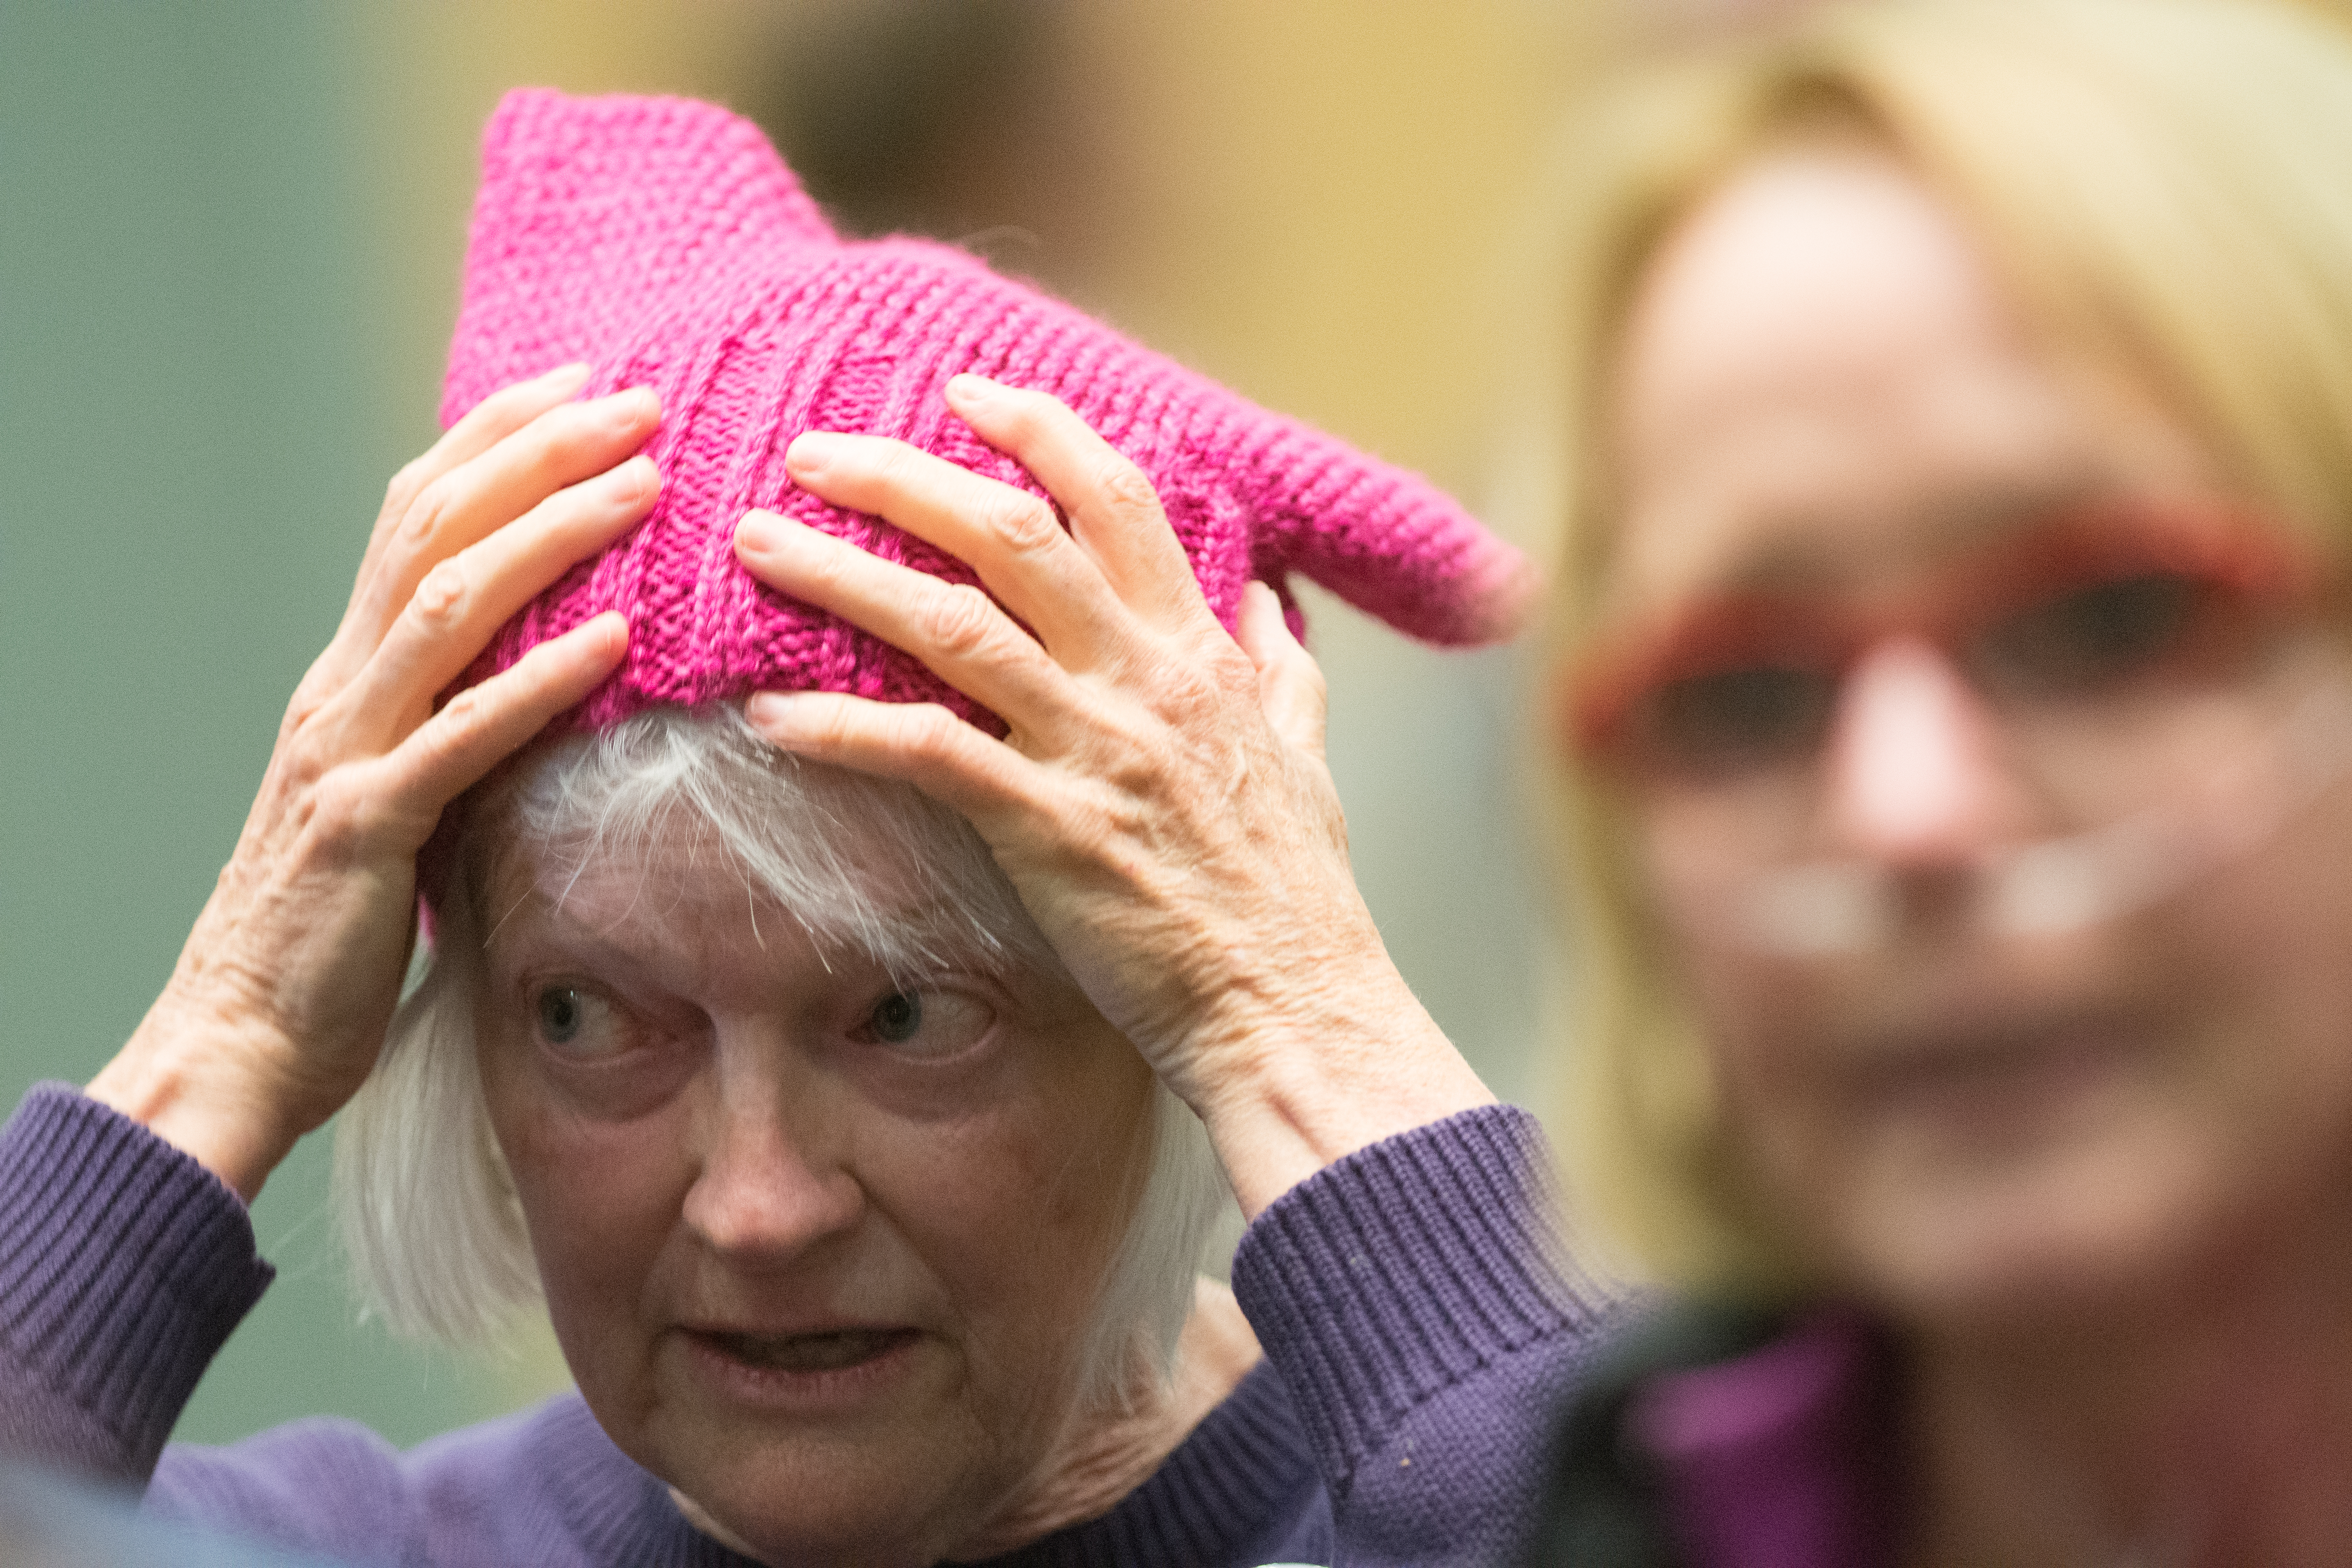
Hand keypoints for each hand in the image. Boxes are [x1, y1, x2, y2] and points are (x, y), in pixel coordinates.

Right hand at [86, 366, 658, 1200]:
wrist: (240, 1035)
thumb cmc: (328, 921)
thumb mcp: (392, 788)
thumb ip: (440, 718)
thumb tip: (534, 667)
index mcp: (347, 674)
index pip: (418, 516)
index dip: (495, 440)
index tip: (579, 386)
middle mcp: (339, 689)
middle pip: (435, 530)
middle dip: (536, 452)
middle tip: (636, 399)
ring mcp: (347, 751)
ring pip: (448, 606)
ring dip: (552, 533)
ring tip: (644, 483)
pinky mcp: (369, 828)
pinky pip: (462, 737)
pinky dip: (540, 681)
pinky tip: (614, 639)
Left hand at [732, 376, 1490, 1217]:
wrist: (1296, 1006)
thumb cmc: (1296, 893)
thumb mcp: (1308, 755)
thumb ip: (1280, 671)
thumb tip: (1265, 605)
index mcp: (1200, 652)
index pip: (1115, 499)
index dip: (1036, 432)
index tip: (964, 395)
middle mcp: (1144, 679)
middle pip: (1012, 533)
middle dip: (903, 477)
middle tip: (810, 451)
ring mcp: (1095, 749)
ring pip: (951, 624)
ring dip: (843, 575)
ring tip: (757, 545)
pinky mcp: (1049, 829)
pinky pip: (926, 754)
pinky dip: (840, 730)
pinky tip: (768, 717)